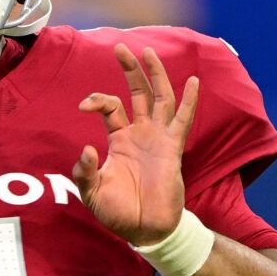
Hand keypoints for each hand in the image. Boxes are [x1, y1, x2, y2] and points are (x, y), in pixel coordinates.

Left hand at [72, 45, 199, 246]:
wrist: (144, 229)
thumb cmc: (118, 212)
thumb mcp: (92, 193)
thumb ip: (85, 173)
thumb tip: (86, 149)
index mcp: (119, 139)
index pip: (109, 106)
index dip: (97, 100)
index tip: (83, 106)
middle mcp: (139, 133)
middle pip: (137, 93)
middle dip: (129, 69)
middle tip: (120, 46)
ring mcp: (157, 138)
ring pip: (159, 98)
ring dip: (155, 75)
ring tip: (148, 51)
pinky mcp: (173, 148)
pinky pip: (182, 120)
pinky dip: (189, 100)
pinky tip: (193, 81)